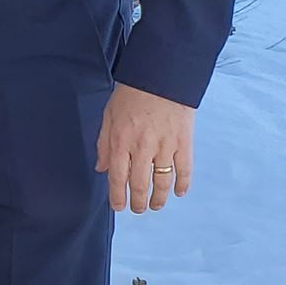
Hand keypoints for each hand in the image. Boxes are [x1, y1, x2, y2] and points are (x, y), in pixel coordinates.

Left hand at [97, 83, 194, 213]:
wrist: (161, 75)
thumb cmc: (131, 94)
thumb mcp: (109, 116)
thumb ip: (104, 144)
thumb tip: (101, 169)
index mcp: (121, 141)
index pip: (117, 178)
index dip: (117, 197)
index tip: (119, 207)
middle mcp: (142, 147)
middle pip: (139, 184)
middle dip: (137, 202)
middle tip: (137, 209)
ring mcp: (164, 146)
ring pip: (161, 181)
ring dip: (158, 198)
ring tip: (155, 205)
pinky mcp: (183, 142)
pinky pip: (184, 169)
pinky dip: (182, 184)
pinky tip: (178, 192)